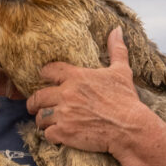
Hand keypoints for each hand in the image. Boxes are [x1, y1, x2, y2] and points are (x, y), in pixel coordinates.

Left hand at [26, 26, 155, 152]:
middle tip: (35, 106)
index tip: (44, 79)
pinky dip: (51, 136)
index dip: (44, 75)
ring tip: (47, 123)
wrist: (130, 128)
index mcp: (77, 77)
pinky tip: (57, 136)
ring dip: (42, 120)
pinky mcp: (64, 133)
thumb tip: (117, 29)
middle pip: (38, 97)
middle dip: (35, 103)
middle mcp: (66, 94)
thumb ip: (116, 50)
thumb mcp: (122, 72)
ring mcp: (64, 114)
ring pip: (40, 117)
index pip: (49, 71)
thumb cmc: (126, 100)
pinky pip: (47, 134)